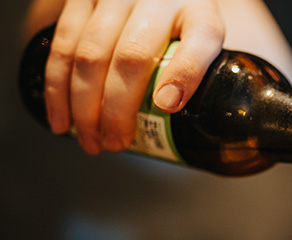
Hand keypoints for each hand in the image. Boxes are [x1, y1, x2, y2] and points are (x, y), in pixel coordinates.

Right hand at [42, 0, 224, 153]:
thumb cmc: (182, 31)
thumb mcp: (204, 49)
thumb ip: (205, 81)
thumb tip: (197, 139)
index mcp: (199, 15)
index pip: (201, 38)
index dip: (184, 73)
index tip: (166, 105)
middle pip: (134, 56)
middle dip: (119, 109)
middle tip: (116, 144)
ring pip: (92, 53)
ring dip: (85, 106)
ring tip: (91, 141)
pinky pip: (62, 44)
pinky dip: (58, 88)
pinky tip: (62, 120)